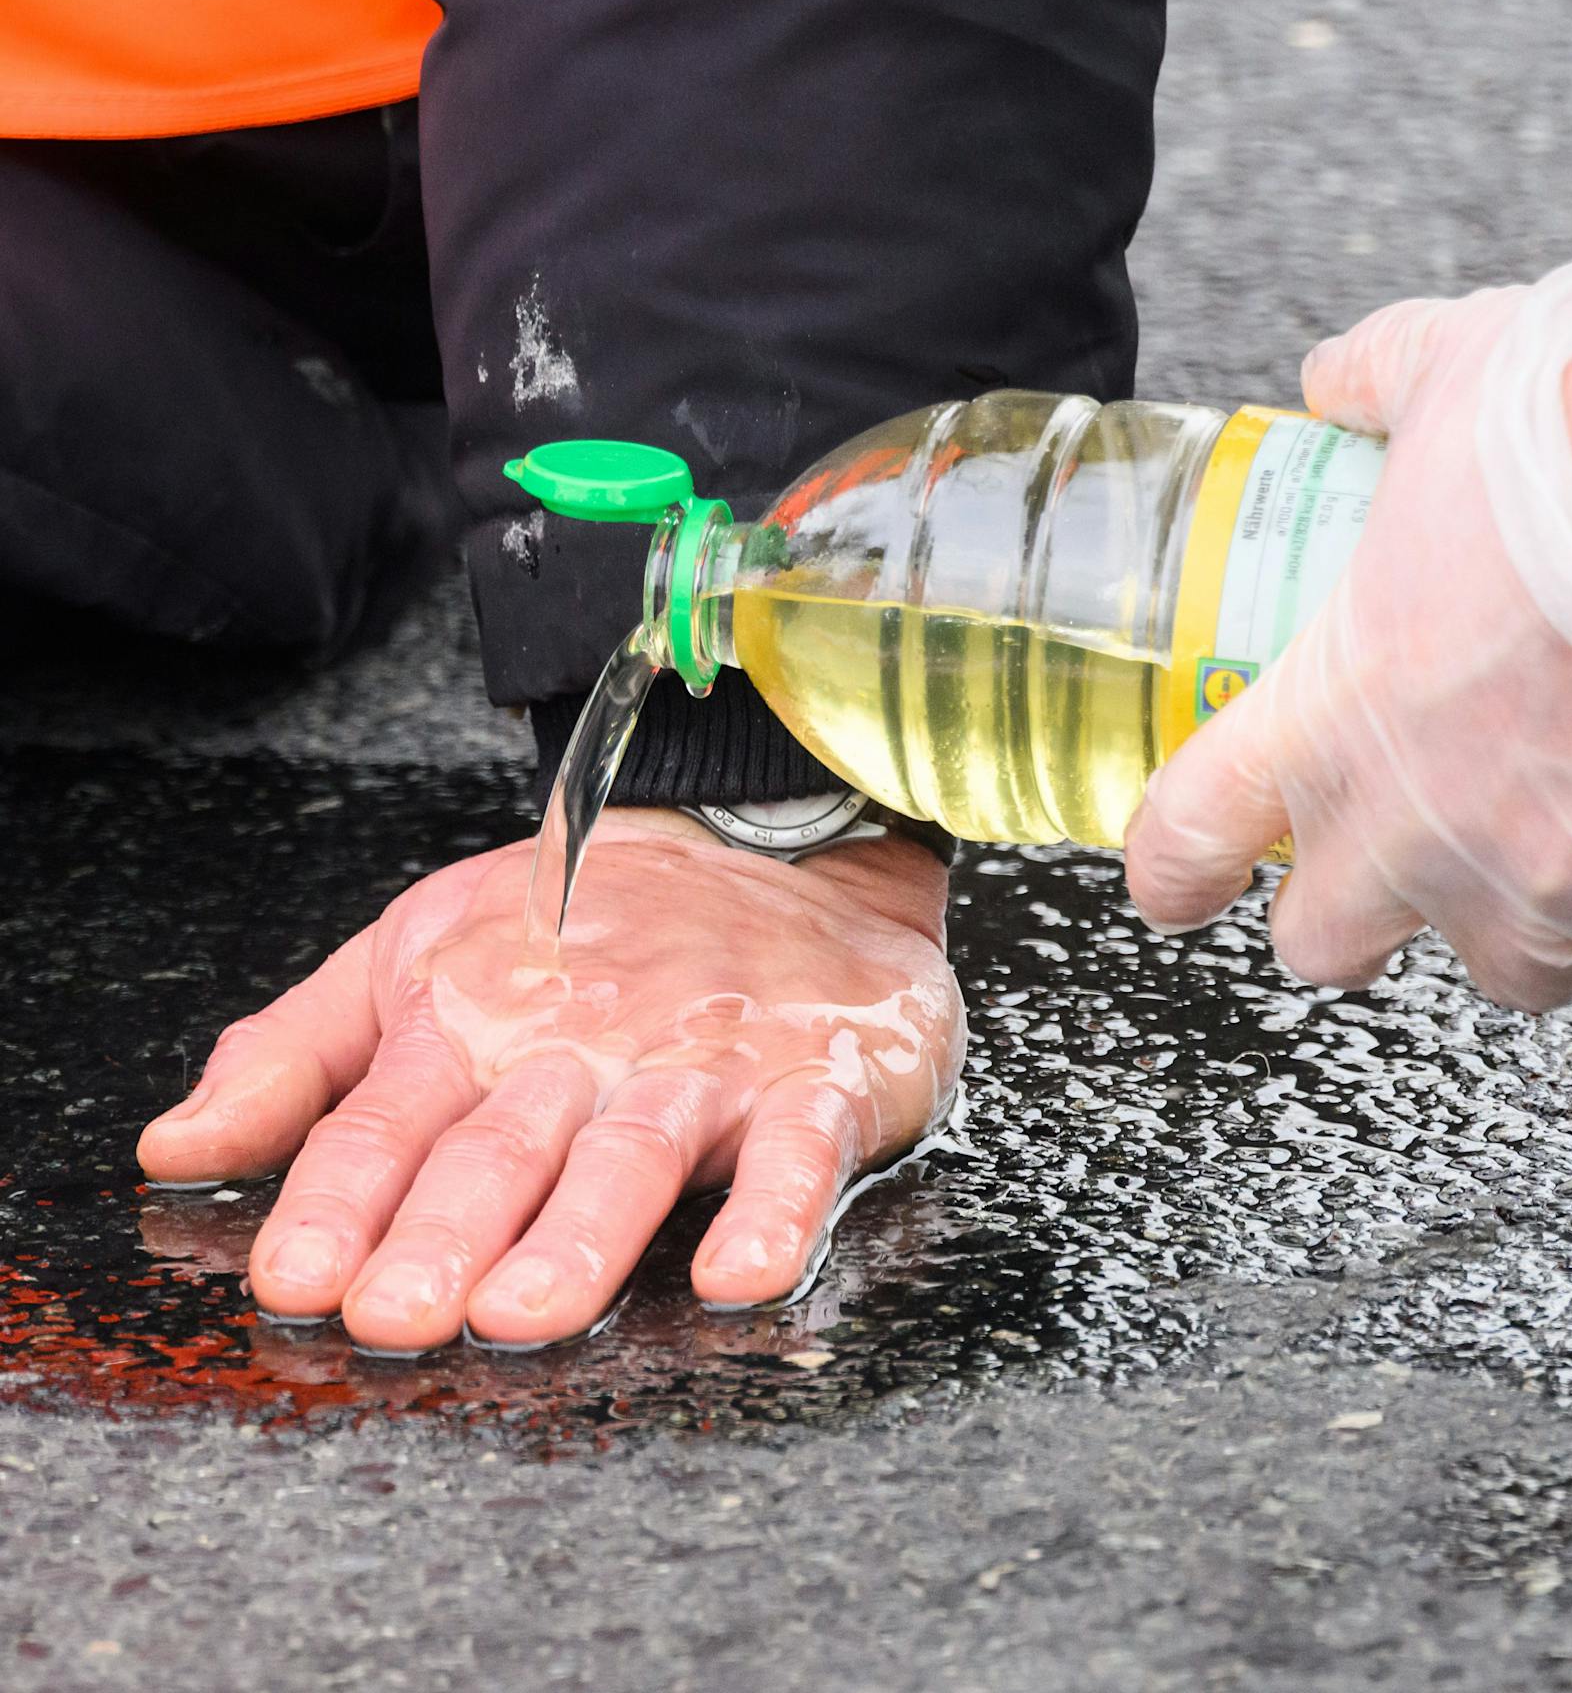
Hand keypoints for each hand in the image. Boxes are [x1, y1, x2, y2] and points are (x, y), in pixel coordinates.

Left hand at [137, 812, 962, 1351]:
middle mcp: (583, 1039)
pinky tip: (737, 1274)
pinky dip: (773, 1208)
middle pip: (503, 1144)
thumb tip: (173, 1147)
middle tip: (393, 1316)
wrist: (776, 843)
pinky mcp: (811, 1076)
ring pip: (633, 1150)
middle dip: (442, 1231)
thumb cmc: (588, 913)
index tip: (294, 1277)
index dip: (340, 1197)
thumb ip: (300, 1054)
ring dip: (579, 1232)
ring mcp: (700, 1058)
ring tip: (524, 1312)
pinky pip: (796, 1147)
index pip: (389, 1116)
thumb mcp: (422, 946)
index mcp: (476, 1014)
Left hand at [1126, 258, 1571, 1014]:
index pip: (1194, 830)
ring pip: (1513, 976)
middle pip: (1331, 948)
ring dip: (1531, 930)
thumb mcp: (1438, 375)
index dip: (1175, 870)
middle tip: (1388, 878)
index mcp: (1325, 716)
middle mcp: (1413, 826)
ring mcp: (1539, 880)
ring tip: (1567, 863)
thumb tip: (1339, 380)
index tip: (1179, 885)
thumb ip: (1373, 384)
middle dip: (1350, 925)